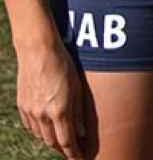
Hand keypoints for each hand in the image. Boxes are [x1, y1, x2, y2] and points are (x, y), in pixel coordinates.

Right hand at [17, 39, 86, 159]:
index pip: (68, 141)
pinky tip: (47, 129)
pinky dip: (40, 131)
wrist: (38, 51)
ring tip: (63, 142)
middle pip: (53, 142)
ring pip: (41, 136)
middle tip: (74, 151)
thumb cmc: (64, 65)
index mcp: (60, 110)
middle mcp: (43, 114)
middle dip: (64, 149)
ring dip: (52, 141)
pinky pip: (31, 126)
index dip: (75, 153)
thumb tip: (83, 132)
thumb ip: (80, 111)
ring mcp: (30, 111)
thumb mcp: (78, 87)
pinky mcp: (22, 105)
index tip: (82, 158)